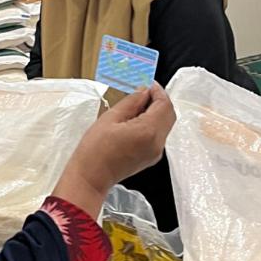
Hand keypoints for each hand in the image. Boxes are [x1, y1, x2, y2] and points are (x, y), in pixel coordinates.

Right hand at [53, 84, 174, 217]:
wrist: (91, 177)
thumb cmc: (95, 150)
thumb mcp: (111, 118)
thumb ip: (131, 102)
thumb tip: (143, 91)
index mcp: (148, 132)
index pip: (164, 105)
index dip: (158, 91)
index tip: (148, 83)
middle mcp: (157, 143)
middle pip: (169, 115)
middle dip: (159, 100)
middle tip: (143, 91)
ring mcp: (156, 152)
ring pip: (165, 124)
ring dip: (156, 111)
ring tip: (136, 104)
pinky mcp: (151, 157)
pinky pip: (159, 134)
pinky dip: (153, 122)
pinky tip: (136, 119)